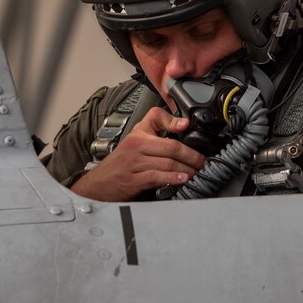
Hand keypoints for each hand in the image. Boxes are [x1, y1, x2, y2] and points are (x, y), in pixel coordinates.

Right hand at [71, 107, 206, 200]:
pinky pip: (156, 177)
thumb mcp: (136, 139)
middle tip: (204, 161)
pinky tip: (182, 180)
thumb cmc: (121, 163)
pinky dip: (172, 179)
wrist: (99, 183)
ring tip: (198, 173)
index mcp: (139, 134)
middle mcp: (136, 146)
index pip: (157, 118)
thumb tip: (183, 124)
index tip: (189, 126)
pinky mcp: (134, 180)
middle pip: (171, 146)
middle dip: (192, 155)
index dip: (174, 122)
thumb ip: (157, 128)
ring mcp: (134, 163)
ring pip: (167, 163)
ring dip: (187, 169)